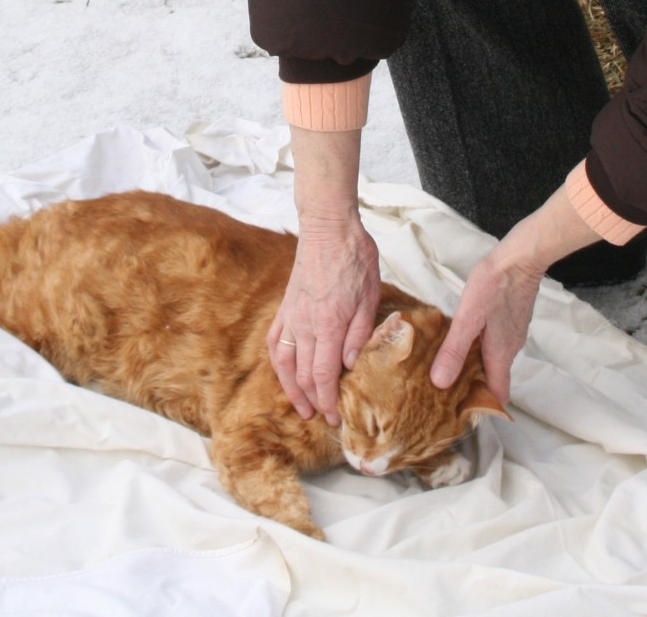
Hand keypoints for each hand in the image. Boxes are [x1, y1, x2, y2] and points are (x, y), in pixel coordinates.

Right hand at [268, 219, 381, 423]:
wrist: (328, 227)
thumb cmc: (355, 258)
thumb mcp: (371, 295)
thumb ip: (361, 333)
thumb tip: (351, 365)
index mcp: (328, 325)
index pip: (322, 376)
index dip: (327, 401)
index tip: (333, 418)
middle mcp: (304, 325)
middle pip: (302, 375)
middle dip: (312, 401)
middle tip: (323, 419)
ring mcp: (291, 316)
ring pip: (284, 363)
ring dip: (291, 389)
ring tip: (301, 406)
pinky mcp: (285, 306)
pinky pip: (275, 341)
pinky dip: (278, 362)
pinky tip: (283, 372)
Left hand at [431, 176, 600, 401]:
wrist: (520, 256)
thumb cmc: (494, 285)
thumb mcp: (467, 318)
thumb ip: (454, 350)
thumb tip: (440, 383)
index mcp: (500, 355)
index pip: (496, 395)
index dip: (480, 407)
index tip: (457, 412)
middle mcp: (510, 349)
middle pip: (492, 379)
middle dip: (470, 387)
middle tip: (441, 390)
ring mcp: (513, 334)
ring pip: (492, 361)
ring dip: (472, 366)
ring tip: (445, 365)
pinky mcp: (510, 320)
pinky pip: (494, 344)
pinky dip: (478, 349)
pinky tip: (461, 339)